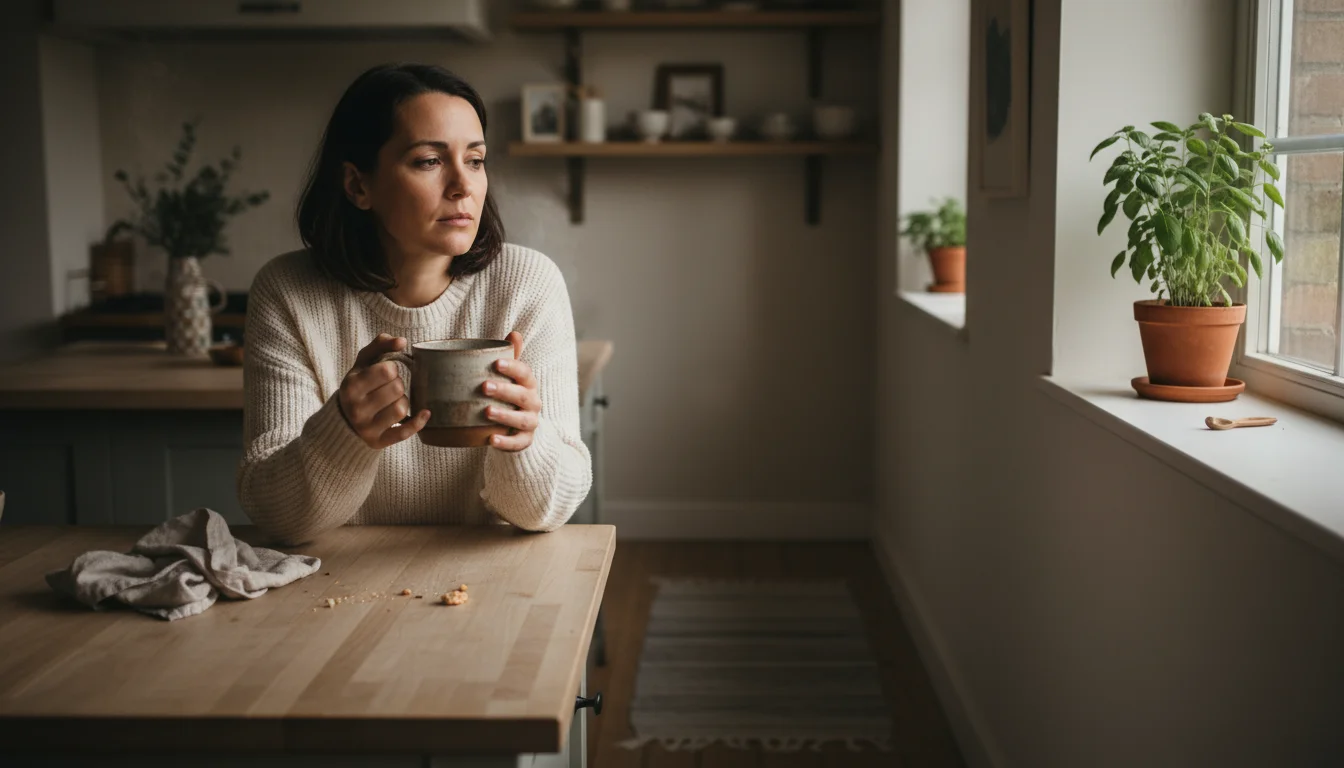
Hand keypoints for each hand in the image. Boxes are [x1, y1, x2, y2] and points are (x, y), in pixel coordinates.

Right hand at [337, 333, 430, 448]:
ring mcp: (366, 428)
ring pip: (402, 409)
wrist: (344, 418)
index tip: (386, 372)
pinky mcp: (378, 442)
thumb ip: (381, 344)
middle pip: (397, 389)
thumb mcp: (364, 361)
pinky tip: (425, 413)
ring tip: (393, 400)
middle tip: (389, 387)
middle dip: (398, 384)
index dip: (392, 369)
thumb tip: (402, 341)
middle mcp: (356, 408)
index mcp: (351, 385)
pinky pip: (404, 432)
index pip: (387, 370)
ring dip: (404, 401)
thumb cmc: (360, 383)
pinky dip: (418, 422)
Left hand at [483, 331, 540, 450]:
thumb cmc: (509, 394)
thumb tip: (514, 332)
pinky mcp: (525, 441)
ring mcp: (531, 422)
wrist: (517, 426)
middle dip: (505, 391)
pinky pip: (518, 443)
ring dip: (506, 416)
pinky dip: (506, 443)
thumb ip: (511, 356)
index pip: (525, 373)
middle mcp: (533, 403)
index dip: (513, 367)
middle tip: (484, 386)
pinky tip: (491, 440)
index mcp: (528, 384)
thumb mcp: (510, 376)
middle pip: (523, 396)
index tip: (496, 363)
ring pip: (523, 420)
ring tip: (487, 412)